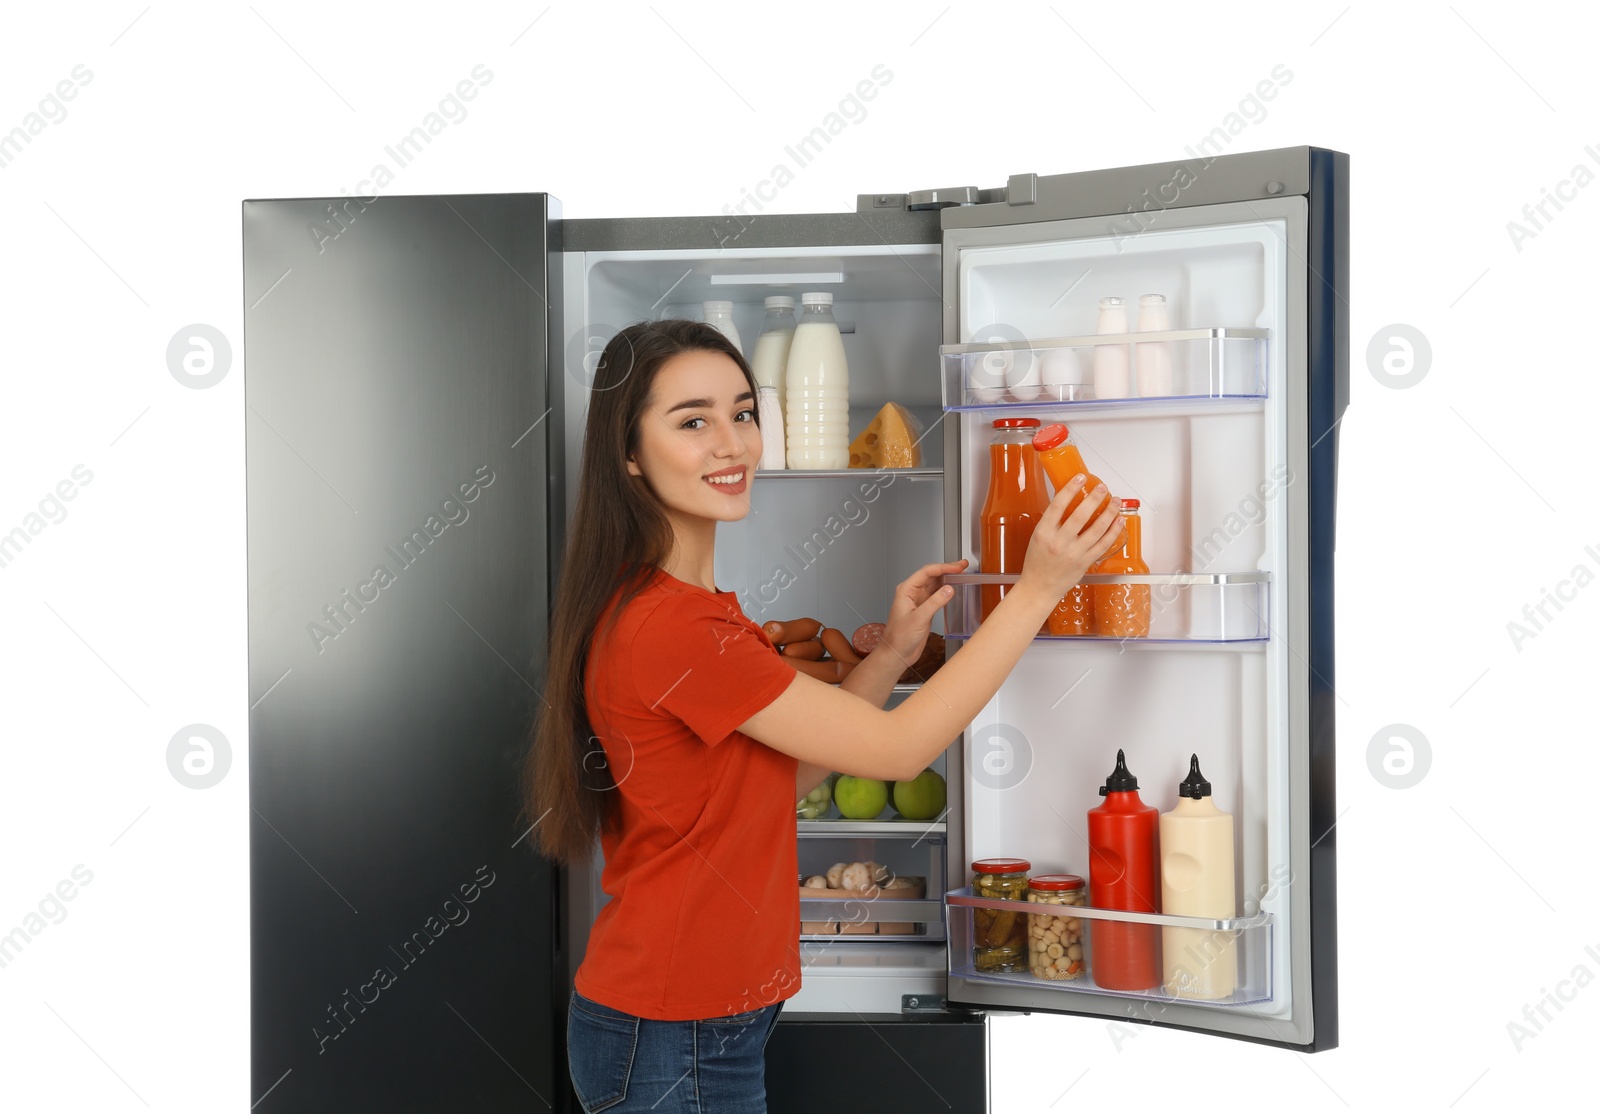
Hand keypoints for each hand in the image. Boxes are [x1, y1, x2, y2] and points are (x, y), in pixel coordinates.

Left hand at [879, 559, 966, 669]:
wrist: (897, 653)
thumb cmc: (899, 638)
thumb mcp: (919, 619)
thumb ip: (934, 603)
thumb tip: (949, 589)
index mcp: (906, 590)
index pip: (926, 572)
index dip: (943, 567)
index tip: (957, 567)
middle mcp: (912, 593)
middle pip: (931, 575)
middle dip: (947, 569)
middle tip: (963, 565)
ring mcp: (918, 601)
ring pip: (935, 584)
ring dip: (948, 578)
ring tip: (961, 573)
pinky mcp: (924, 609)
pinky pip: (936, 595)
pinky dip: (946, 590)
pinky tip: (954, 588)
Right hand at [1016, 478, 1124, 602]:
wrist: (1039, 587)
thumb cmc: (1037, 562)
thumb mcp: (1037, 537)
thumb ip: (1052, 521)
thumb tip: (1068, 500)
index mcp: (1044, 533)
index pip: (1058, 505)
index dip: (1071, 489)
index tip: (1080, 478)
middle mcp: (1059, 542)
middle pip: (1081, 515)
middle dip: (1095, 498)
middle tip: (1103, 488)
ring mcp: (1074, 553)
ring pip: (1097, 529)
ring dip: (1109, 512)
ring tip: (1115, 501)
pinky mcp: (1085, 562)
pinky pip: (1103, 544)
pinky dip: (1114, 531)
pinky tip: (1119, 521)